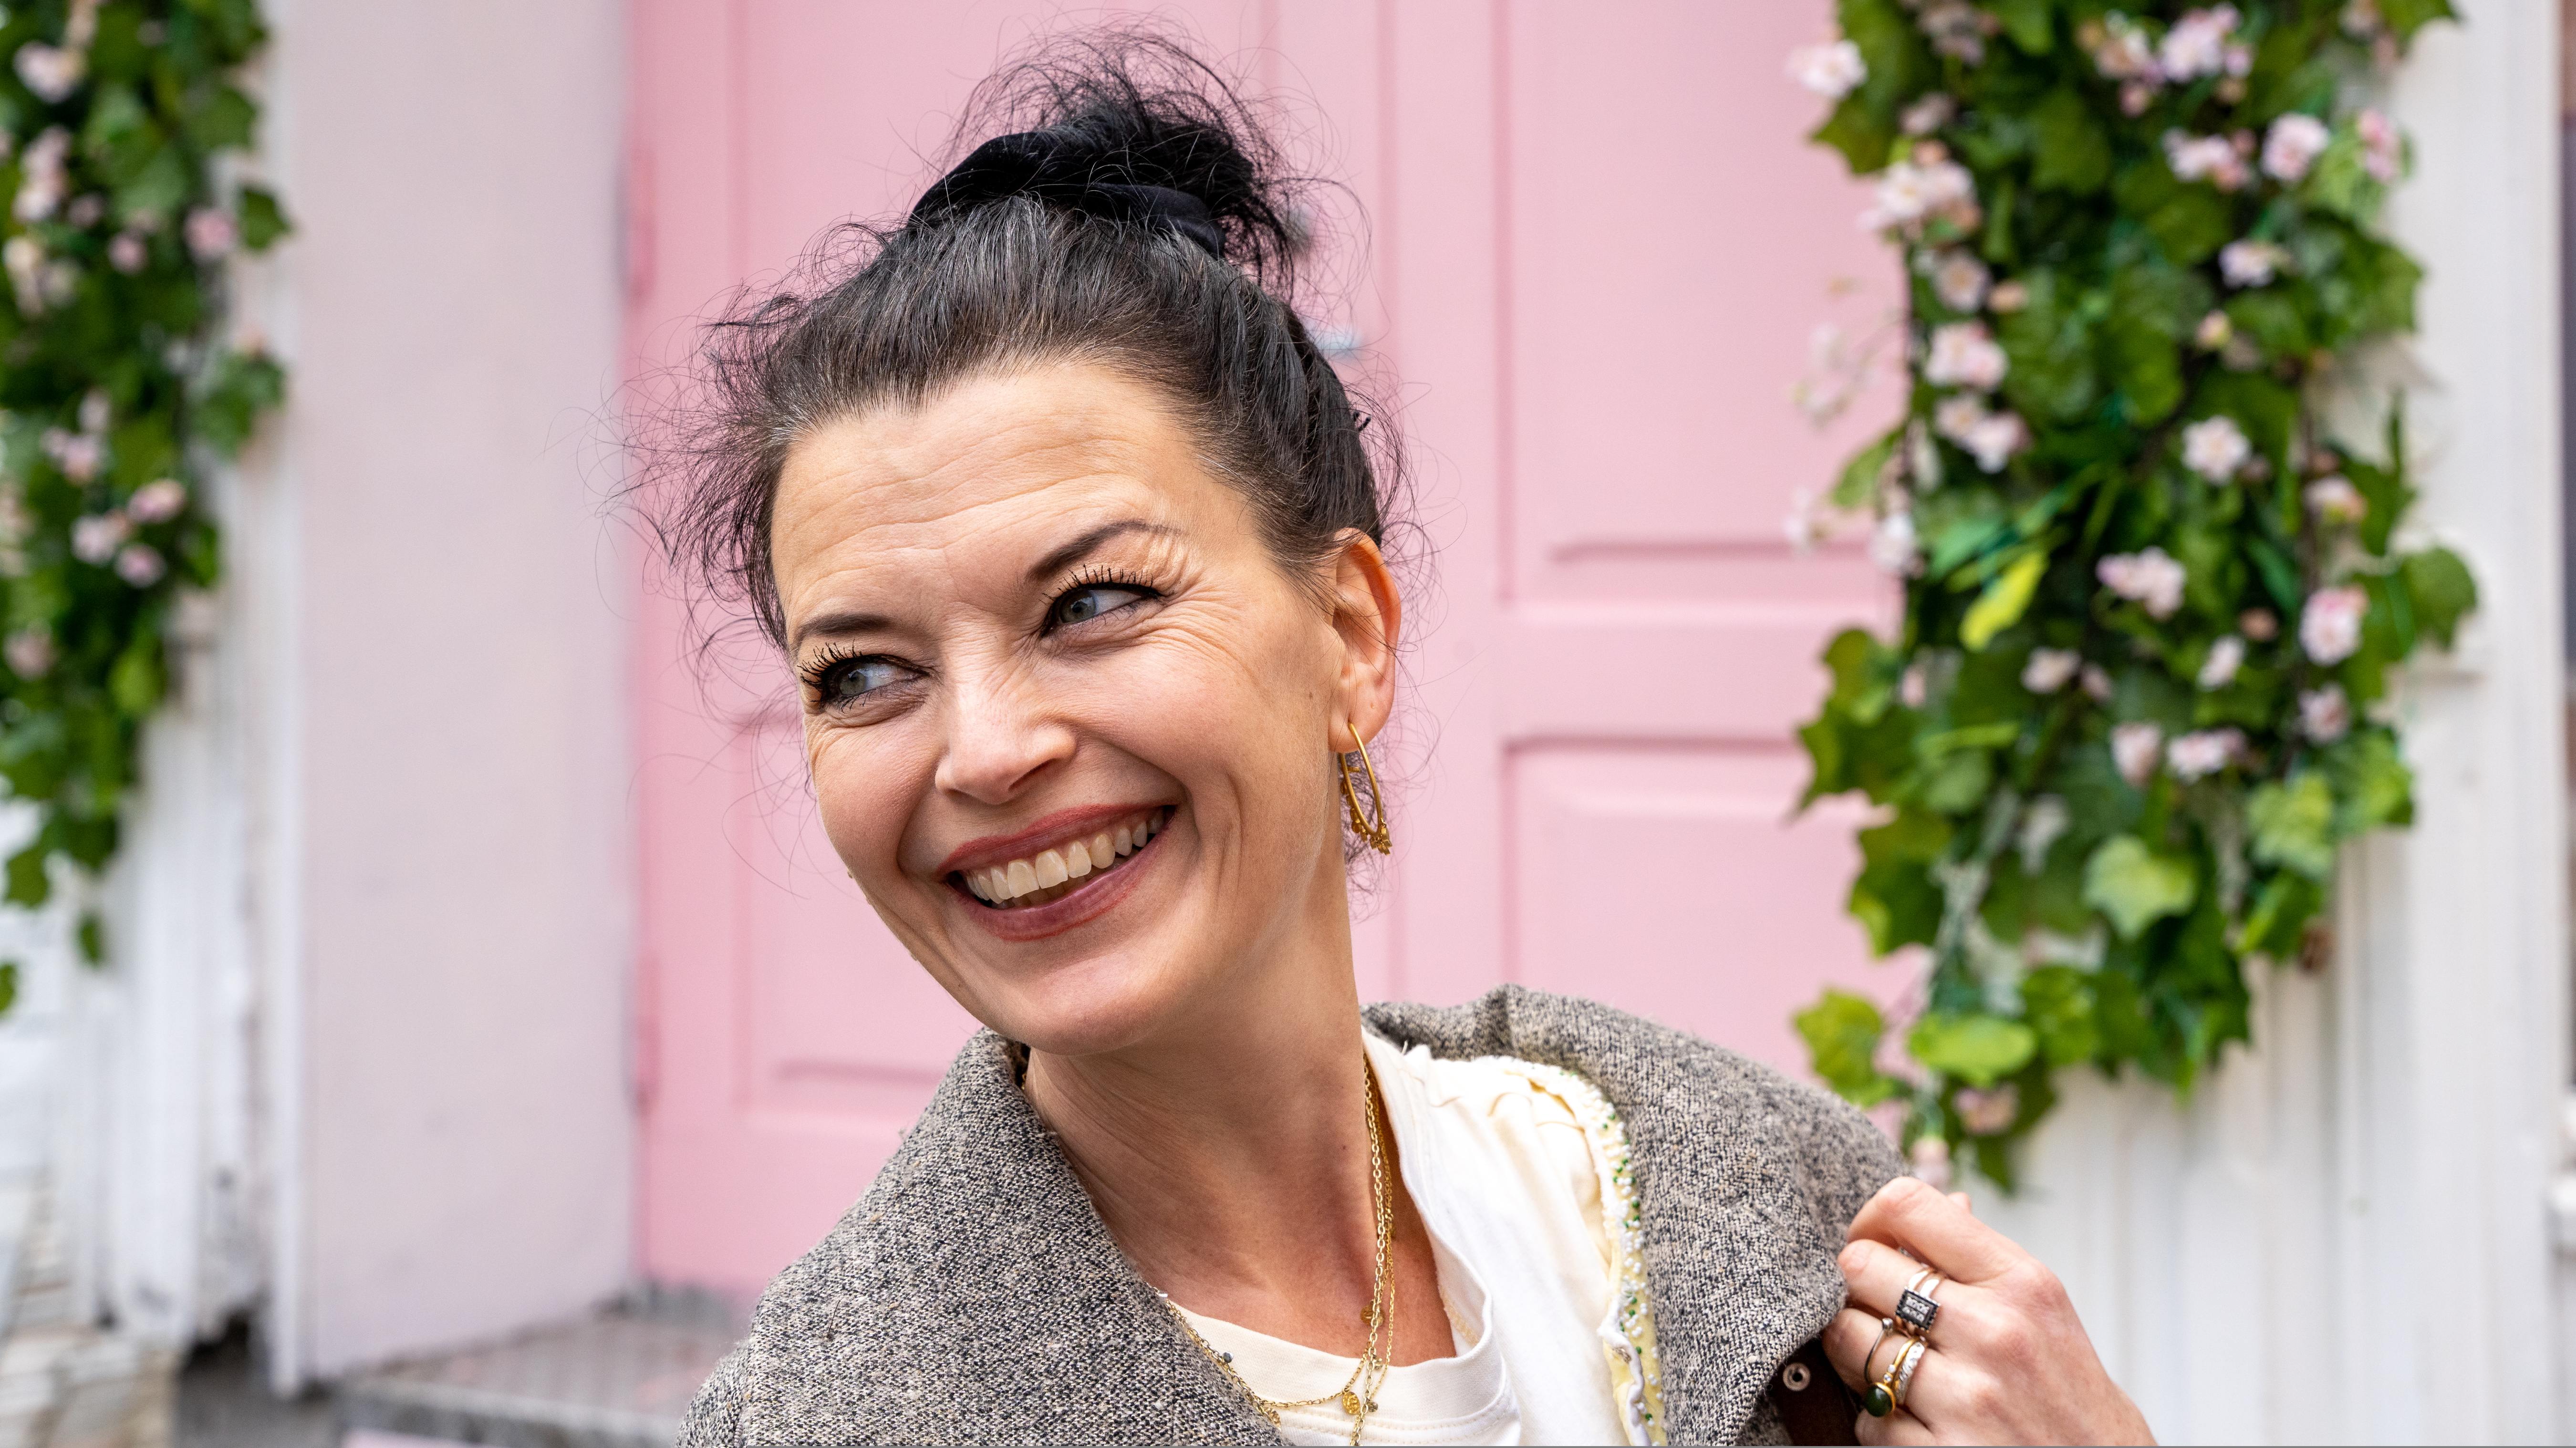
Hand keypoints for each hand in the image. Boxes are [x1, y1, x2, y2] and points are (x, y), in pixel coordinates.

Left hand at [1822, 1176, 2152, 1444]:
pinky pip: (1868, 1417)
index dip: (1869, 1221)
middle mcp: (1994, 1331)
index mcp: (2020, 1281)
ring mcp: (1968, 1395)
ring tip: (1893, 1367)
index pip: (1907, 1205)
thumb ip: (1983, 1258)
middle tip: (1880, 1314)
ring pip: (1848, 1339)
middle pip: (1859, 1267)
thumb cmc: (2067, 1391)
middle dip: (1859, 1290)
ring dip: (1857, 1354)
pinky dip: (1879, 1419)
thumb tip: (1945, 1198)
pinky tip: (1916, 1419)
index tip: (1874, 1245)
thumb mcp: (2043, 1309)